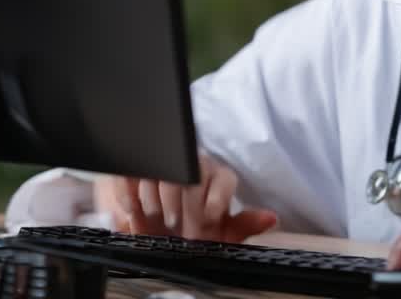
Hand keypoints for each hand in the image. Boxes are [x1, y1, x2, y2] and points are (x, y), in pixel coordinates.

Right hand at [92, 151, 277, 241]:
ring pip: (161, 172)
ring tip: (157, 220)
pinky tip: (134, 213)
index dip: (216, 198)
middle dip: (186, 207)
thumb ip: (243, 225)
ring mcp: (162, 166)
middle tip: (178, 227)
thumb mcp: (219, 234)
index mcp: (217, 178)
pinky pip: (130, 175)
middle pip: (191, 175)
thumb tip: (271, 218)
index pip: (223, 178)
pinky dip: (130, 196)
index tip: (209, 217)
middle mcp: (192, 166)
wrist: (155, 232)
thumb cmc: (193, 230)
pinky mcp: (134, 171)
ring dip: (158, 200)